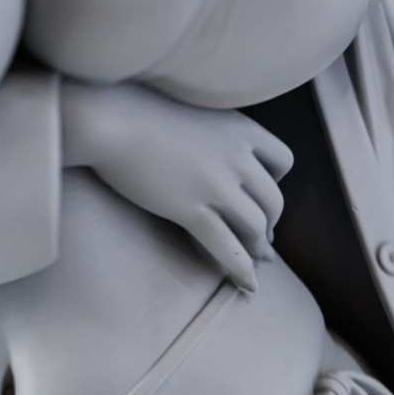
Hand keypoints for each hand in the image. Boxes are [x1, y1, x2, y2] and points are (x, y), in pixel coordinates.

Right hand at [61, 80, 292, 291]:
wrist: (110, 118)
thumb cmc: (140, 110)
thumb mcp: (193, 111)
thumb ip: (214, 132)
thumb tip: (219, 157)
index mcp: (240, 128)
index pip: (283, 160)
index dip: (275, 180)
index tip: (259, 193)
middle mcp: (236, 156)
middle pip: (273, 200)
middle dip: (269, 223)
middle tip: (261, 238)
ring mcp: (215, 184)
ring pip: (256, 227)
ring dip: (258, 248)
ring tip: (255, 261)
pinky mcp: (190, 209)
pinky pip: (228, 248)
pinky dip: (242, 269)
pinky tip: (248, 284)